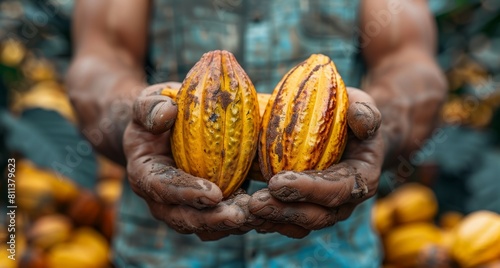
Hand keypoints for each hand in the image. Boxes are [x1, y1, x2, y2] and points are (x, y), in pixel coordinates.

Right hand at [123, 82, 252, 240]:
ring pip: (204, 227)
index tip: (214, 193)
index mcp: (144, 174)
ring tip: (255, 215)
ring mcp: (182, 207)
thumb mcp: (148, 101)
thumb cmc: (158, 110)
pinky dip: (239, 219)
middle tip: (240, 216)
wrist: (165, 127)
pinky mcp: (203, 208)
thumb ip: (150, 107)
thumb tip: (167, 113)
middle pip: (183, 218)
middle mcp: (160, 198)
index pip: (162, 188)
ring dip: (230, 225)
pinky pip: (220, 222)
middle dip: (212, 221)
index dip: (187, 193)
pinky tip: (261, 210)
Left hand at [248, 87, 383, 237]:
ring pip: (299, 225)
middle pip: (317, 216)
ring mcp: (324, 209)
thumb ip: (365, 112)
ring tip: (244, 210)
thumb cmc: (349, 115)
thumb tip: (361, 121)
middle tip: (254, 203)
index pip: (338, 189)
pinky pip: (286, 223)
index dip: (309, 189)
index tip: (277, 182)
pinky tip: (242, 213)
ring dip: (271, 221)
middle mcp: (345, 201)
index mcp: (362, 178)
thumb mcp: (360, 105)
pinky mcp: (305, 209)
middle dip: (284, 212)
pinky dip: (265, 221)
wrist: (346, 135)